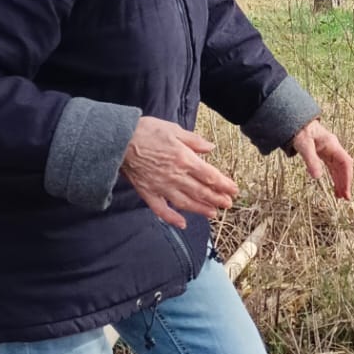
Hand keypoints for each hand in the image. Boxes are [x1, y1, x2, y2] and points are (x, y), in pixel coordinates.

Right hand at [121, 117, 238, 229]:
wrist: (119, 140)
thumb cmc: (147, 131)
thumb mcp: (174, 130)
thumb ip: (194, 141)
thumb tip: (211, 148)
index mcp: (185, 159)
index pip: (210, 176)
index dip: (224, 185)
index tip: (233, 190)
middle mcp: (176, 176)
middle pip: (201, 192)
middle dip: (217, 199)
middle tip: (228, 204)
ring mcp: (162, 187)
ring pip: (186, 203)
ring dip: (201, 209)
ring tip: (213, 213)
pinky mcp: (148, 193)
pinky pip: (162, 210)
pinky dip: (172, 218)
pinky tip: (182, 224)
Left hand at [289, 119, 352, 199]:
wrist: (294, 121)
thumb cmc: (299, 130)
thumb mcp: (303, 145)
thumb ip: (311, 160)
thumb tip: (317, 177)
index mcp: (332, 144)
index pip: (345, 163)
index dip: (347, 177)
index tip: (346, 191)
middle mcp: (333, 148)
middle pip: (343, 167)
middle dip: (345, 182)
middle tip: (345, 198)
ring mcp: (329, 150)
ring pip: (338, 168)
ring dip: (340, 181)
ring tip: (340, 196)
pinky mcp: (323, 153)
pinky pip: (332, 167)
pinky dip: (334, 177)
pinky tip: (334, 186)